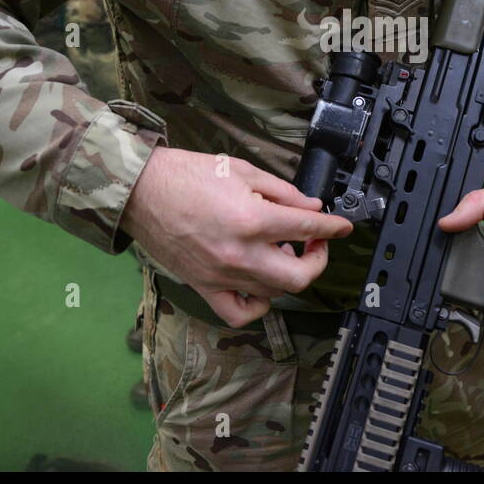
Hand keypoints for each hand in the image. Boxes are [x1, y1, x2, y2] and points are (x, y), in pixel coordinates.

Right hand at [120, 147, 352, 327]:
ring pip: (274, 294)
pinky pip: (239, 312)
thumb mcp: (243, 171)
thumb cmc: (187, 174)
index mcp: (253, 220)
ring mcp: (222, 275)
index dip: (332, 228)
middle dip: (317, 260)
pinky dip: (258, 304)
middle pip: (299, 276)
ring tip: (282, 253)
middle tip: (315, 244)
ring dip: (288, 275)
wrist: (141, 190)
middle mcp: (241, 254)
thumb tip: (311, 207)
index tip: (342, 227)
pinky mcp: (204, 286)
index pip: (308, 229)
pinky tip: (260, 285)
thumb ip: (283, 193)